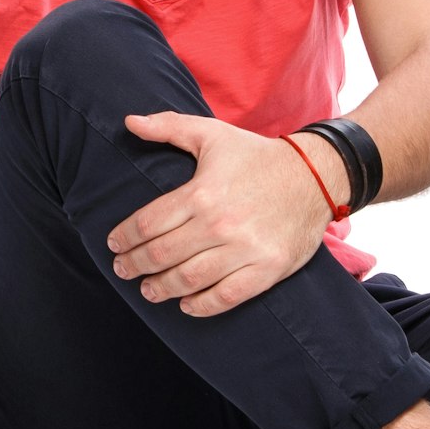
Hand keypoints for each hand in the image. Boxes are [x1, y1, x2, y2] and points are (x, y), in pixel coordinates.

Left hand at [106, 113, 334, 316]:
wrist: (315, 176)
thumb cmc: (256, 156)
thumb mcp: (212, 134)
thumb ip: (168, 126)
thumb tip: (129, 122)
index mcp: (202, 192)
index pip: (149, 223)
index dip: (125, 237)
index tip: (114, 244)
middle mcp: (220, 224)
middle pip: (163, 255)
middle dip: (135, 265)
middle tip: (123, 270)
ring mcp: (245, 249)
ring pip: (189, 279)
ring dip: (161, 289)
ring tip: (148, 290)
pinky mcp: (267, 269)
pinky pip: (226, 297)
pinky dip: (201, 306)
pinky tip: (186, 305)